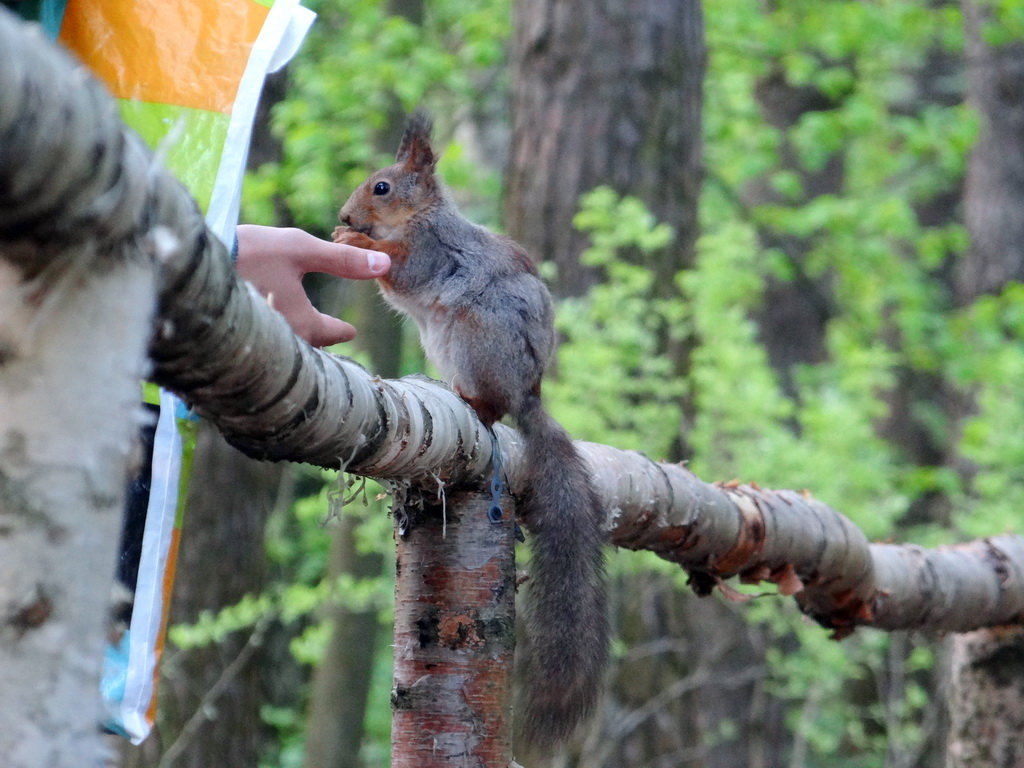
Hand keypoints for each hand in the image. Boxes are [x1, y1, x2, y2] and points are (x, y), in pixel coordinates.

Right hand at [235, 225, 389, 346]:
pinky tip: (262, 327)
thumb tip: (385, 263)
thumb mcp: (301, 250)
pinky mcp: (232, 340)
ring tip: (296, 334)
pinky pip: (257, 346)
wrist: (188, 262)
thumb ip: (343, 260)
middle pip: (306, 346)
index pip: (330, 334)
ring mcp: (255, 344)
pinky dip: (267, 339)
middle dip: (316, 342)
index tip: (349, 331)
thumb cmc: (250, 253)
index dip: (340, 331)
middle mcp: (281, 343)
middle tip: (327, 338)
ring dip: (292, 340)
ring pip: (282, 348)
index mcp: (302, 325)